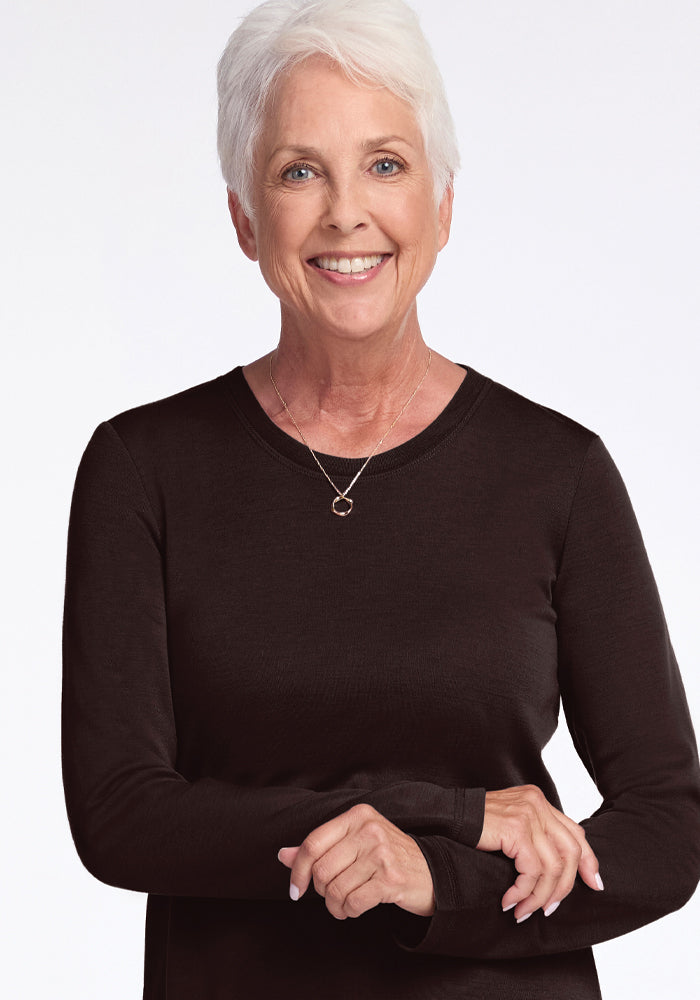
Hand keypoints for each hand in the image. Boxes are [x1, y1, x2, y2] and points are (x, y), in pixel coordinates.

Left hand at [276, 803, 434, 919]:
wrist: (431, 872)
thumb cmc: (387, 858)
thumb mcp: (354, 843)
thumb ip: (319, 848)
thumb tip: (283, 855)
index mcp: (358, 815)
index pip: (313, 843)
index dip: (298, 870)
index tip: (295, 889)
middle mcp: (370, 830)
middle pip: (322, 870)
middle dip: (322, 891)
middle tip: (333, 895)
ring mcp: (382, 854)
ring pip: (335, 890)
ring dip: (335, 906)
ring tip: (345, 904)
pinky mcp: (391, 879)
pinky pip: (353, 902)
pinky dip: (349, 911)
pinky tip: (356, 908)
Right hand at [477, 784, 603, 922]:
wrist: (447, 815)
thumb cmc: (475, 825)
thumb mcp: (512, 823)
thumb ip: (534, 835)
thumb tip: (557, 867)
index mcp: (539, 801)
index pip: (575, 833)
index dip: (588, 862)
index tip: (594, 885)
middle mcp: (538, 803)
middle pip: (571, 851)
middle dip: (565, 886)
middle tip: (550, 909)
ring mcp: (528, 814)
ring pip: (553, 867)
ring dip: (540, 896)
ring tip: (525, 911)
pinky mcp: (517, 829)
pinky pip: (532, 871)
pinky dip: (524, 892)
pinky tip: (511, 901)